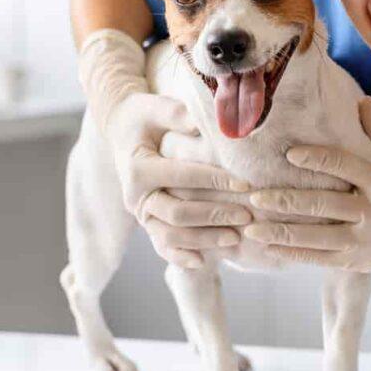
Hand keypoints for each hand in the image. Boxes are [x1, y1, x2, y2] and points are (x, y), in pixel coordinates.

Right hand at [78, 29, 252, 267]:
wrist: (122, 131)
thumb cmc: (144, 117)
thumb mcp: (155, 108)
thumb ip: (176, 113)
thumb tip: (202, 121)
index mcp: (138, 169)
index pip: (182, 177)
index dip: (215, 180)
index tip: (246, 183)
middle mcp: (136, 197)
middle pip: (178, 213)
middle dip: (215, 215)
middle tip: (248, 215)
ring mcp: (141, 214)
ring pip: (171, 235)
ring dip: (204, 239)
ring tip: (236, 238)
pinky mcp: (147, 223)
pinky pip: (162, 246)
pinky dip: (180, 257)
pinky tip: (203, 263)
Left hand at [243, 96, 370, 322]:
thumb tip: (363, 100)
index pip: (347, 166)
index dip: (318, 159)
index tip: (289, 154)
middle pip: (324, 205)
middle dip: (286, 202)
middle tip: (253, 196)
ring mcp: (364, 241)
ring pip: (317, 236)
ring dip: (281, 233)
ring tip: (251, 227)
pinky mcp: (355, 263)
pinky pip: (319, 258)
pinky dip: (292, 253)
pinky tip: (268, 247)